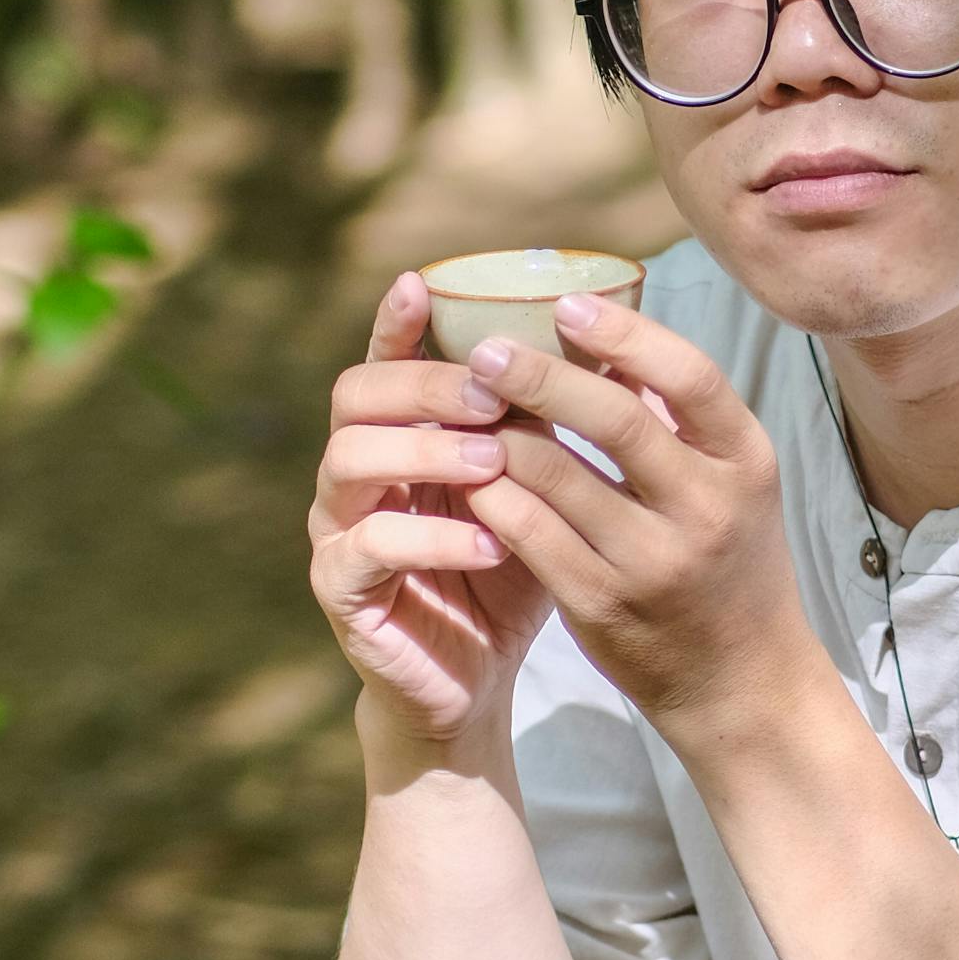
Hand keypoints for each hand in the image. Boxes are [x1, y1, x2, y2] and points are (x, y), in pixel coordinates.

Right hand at [310, 275, 555, 744]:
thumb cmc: (513, 569)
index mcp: (400, 431)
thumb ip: (554, 425)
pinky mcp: (340, 588)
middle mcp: (356, 467)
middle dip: (423, 384)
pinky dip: (431, 539)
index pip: (387, 357)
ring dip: (425, 451)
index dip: (397, 319)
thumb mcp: (543, 489)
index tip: (423, 282)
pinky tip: (491, 542)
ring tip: (494, 460)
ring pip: (349, 460)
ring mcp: (337, 525)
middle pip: (356, 394)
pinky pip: (369, 547)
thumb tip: (621, 349)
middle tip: (490, 392)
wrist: (475, 677)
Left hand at [454, 289, 813, 743]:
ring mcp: (653, 562)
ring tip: (466, 405)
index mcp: (746, 462)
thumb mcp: (732, 484)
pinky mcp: (602, 606)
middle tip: (486, 349)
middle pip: (616, 419)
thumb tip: (610, 333)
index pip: (690, 376)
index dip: (625, 333)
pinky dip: (493, 495)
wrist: (742, 683)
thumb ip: (679, 418)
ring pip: (556, 476)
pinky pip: (530, 534)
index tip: (566, 305)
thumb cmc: (729, 562)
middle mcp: (707, 508)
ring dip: (502, 433)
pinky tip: (469, 472)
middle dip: (542, 376)